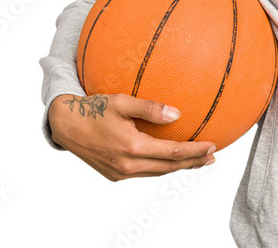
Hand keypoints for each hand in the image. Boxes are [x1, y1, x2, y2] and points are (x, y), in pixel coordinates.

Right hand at [48, 93, 216, 181]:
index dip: (195, 151)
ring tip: (197, 160)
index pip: (173, 153)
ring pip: (157, 172)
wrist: (65, 126)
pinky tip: (170, 159)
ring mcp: (120, 173)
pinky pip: (145, 172)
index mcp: (132, 147)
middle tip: (212, 157)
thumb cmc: (94, 109)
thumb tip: (177, 114)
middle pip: (169, 167)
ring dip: (179, 167)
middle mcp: (127, 165)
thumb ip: (150, 108)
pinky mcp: (115, 175)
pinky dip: (161, 167)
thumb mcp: (122, 102)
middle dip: (193, 162)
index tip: (212, 146)